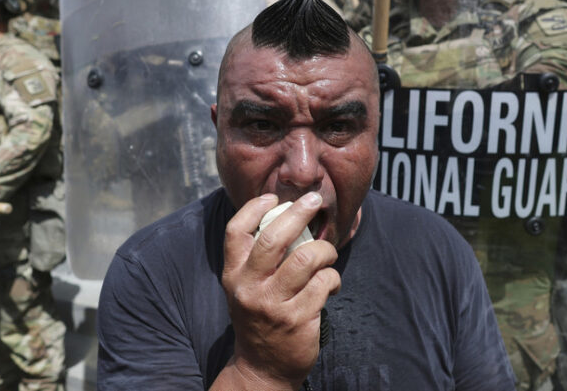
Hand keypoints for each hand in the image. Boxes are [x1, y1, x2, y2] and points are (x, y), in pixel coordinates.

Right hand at [220, 193, 340, 389]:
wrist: (262, 368)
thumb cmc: (259, 318)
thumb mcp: (245, 289)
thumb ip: (257, 260)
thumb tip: (286, 218)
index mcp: (233, 275)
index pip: (236, 232)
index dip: (254, 208)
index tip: (274, 198)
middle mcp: (249, 288)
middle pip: (274, 238)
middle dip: (298, 213)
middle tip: (314, 201)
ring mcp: (273, 304)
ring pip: (306, 259)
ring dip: (325, 250)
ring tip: (328, 254)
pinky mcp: (297, 319)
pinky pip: (323, 283)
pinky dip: (333, 278)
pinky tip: (331, 284)